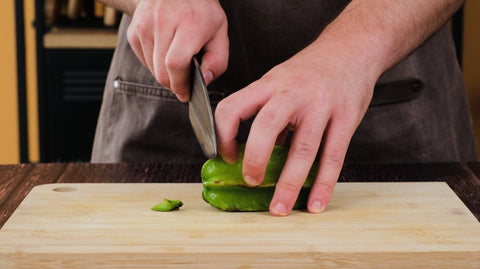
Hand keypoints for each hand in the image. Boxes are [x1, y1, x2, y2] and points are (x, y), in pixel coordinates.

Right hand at [127, 0, 228, 101]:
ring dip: (166, 75)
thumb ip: (217, 61)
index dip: (181, 84)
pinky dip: (156, 65)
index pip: (176, 63)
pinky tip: (166, 53)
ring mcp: (145, 26)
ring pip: (152, 69)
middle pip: (162, 71)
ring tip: (178, 62)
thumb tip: (204, 81)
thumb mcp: (220, 32)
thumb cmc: (201, 12)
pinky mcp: (134, 31)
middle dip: (174, 84)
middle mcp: (163, 22)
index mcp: (189, 23)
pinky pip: (144, 61)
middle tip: (185, 83)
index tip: (187, 92)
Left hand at [215, 43, 376, 215]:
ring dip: (289, 184)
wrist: (352, 49)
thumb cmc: (311, 70)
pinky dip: (323, 185)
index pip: (233, 107)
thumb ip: (266, 112)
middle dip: (255, 160)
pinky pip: (334, 157)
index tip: (226, 156)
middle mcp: (293, 93)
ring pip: (303, 149)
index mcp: (269, 84)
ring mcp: (322, 105)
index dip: (223, 135)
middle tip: (251, 183)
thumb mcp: (280, 80)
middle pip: (266, 127)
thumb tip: (252, 153)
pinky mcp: (347, 118)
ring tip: (281, 208)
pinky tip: (315, 202)